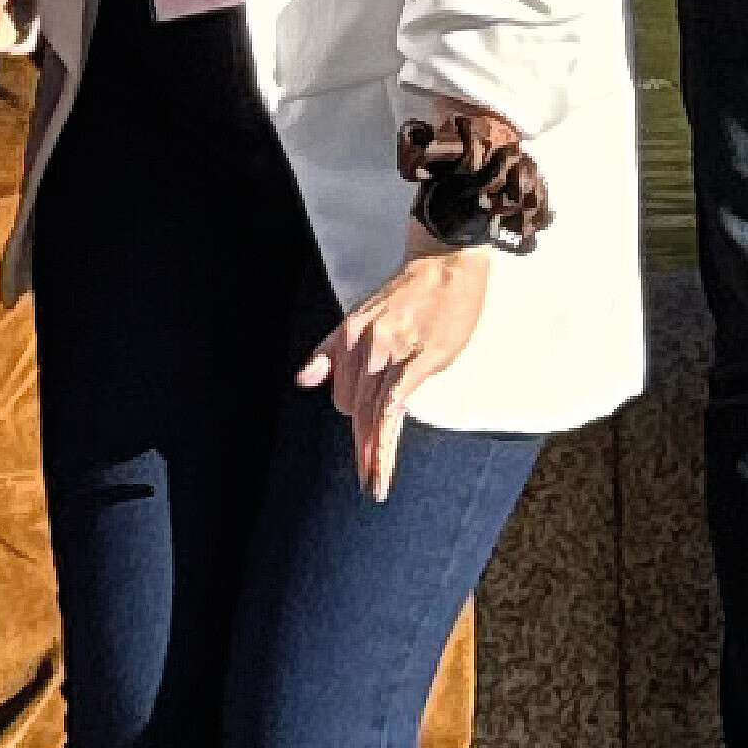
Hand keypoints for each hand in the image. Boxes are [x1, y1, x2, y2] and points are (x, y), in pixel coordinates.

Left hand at [302, 240, 493, 499]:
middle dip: (363, 448)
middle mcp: (362, 346)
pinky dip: (385, 436)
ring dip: (373, 453)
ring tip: (375, 484)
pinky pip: (392, 406)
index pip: (344, 395)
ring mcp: (388, 353)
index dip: (356, 429)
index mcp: (348, 336)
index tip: (363, 461)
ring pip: (370, 414)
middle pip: (355, 410)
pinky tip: (382, 461)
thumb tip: (303, 381)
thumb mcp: (360, 317)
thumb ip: (331, 351)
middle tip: (369, 482)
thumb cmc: (409, 293)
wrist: (444, 264)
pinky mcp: (417, 359)